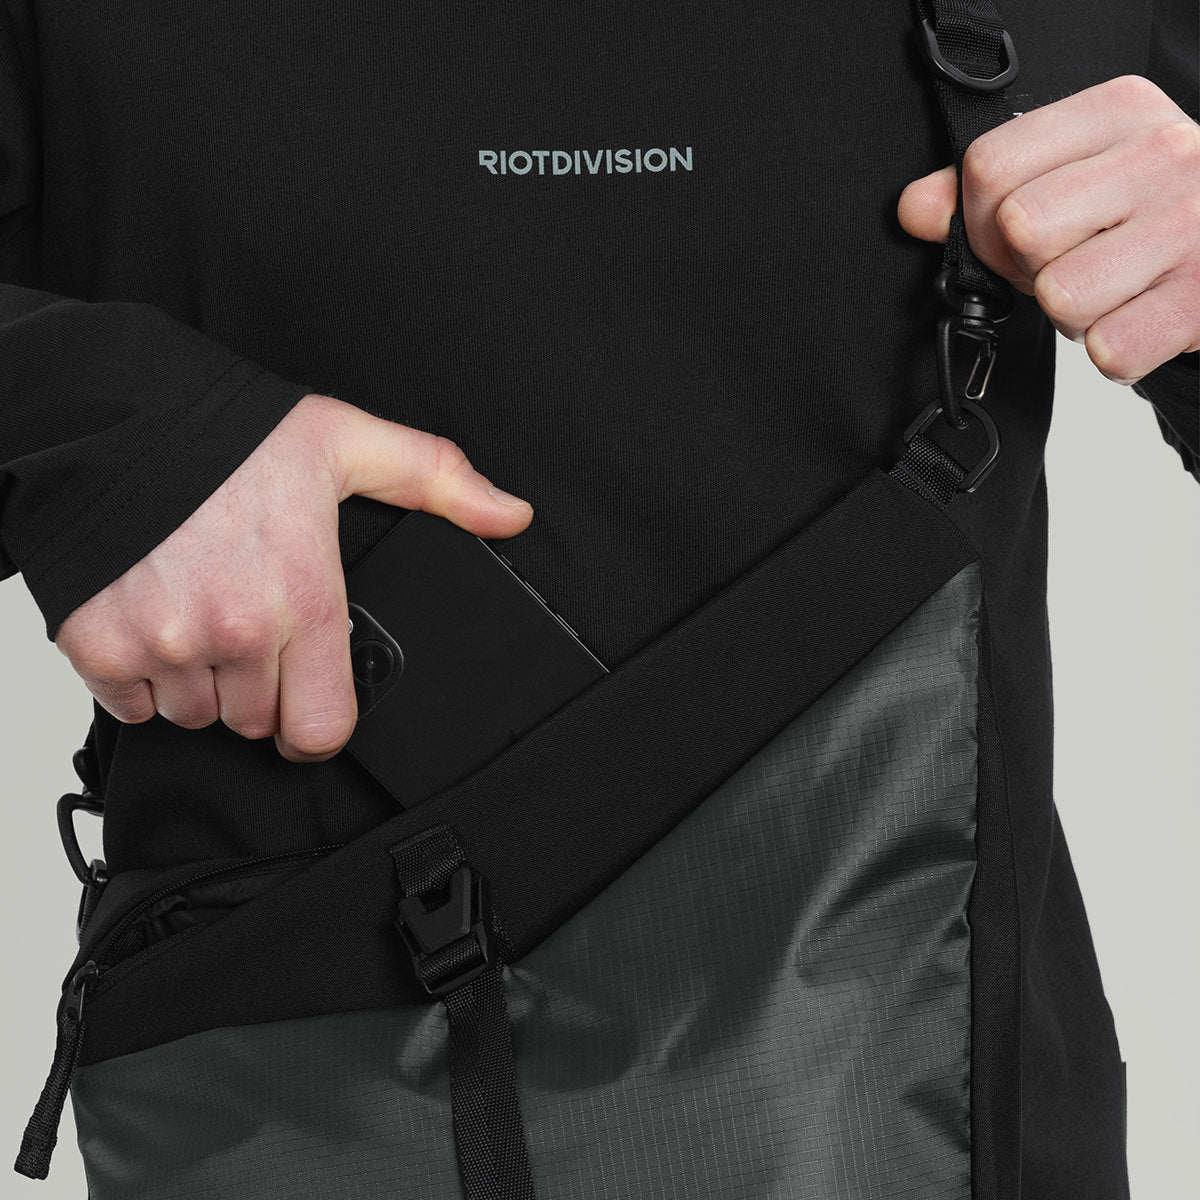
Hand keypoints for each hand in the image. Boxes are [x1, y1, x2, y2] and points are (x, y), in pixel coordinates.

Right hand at [55, 394, 532, 760]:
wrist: (116, 417)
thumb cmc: (227, 437)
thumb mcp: (347, 442)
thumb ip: (434, 480)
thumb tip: (510, 514)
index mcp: (306, 598)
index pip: (323, 727)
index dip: (317, 725)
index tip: (307, 709)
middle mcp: (239, 631)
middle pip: (255, 723)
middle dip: (257, 688)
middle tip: (248, 626)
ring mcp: (167, 643)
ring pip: (194, 715)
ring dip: (199, 683)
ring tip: (199, 613)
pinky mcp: (102, 645)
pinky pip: (130, 704)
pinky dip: (137, 677)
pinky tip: (152, 621)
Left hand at [898, 75, 1199, 383]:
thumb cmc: (1146, 215)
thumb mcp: (1070, 179)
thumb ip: (984, 191)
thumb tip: (914, 208)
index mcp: (1116, 111)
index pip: (990, 166)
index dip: (981, 220)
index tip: (1013, 235)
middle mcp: (1160, 154)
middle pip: (1020, 228)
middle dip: (1029, 266)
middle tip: (1072, 262)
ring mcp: (1189, 223)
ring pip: (1060, 294)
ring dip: (1073, 313)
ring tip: (1111, 288)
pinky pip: (1109, 347)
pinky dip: (1113, 351)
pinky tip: (1138, 317)